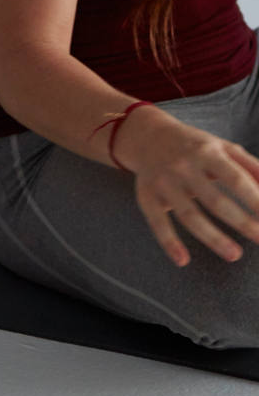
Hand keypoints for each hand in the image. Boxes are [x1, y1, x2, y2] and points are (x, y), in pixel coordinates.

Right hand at [121, 110, 258, 266]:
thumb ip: (250, 166)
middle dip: (241, 222)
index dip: (254, 199)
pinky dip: (169, 242)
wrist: (147, 134)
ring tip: (235, 255)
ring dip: (212, 237)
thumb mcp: (222, 147)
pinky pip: (157, 222)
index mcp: (207, 152)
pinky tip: (183, 260)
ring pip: (189, 215)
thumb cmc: (195, 146)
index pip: (235, 178)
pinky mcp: (147, 195)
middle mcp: (184, 166)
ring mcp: (164, 181)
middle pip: (214, 200)